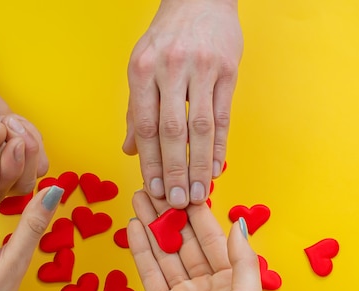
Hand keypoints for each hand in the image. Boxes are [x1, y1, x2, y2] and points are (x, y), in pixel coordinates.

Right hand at [0, 74, 48, 201]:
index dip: (4, 163)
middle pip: (21, 184)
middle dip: (20, 151)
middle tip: (5, 121)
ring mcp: (5, 174)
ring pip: (34, 173)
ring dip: (28, 143)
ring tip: (6, 119)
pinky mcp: (21, 161)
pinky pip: (41, 159)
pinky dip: (32, 136)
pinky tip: (12, 121)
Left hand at [123, 0, 242, 207]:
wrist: (199, 0)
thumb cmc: (166, 38)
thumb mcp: (142, 67)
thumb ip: (137, 110)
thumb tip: (131, 150)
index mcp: (142, 71)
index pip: (145, 127)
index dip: (149, 163)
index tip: (154, 190)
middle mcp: (169, 69)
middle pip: (172, 132)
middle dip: (174, 171)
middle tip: (178, 202)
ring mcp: (201, 69)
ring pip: (200, 127)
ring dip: (200, 165)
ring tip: (200, 193)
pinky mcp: (227, 71)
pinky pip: (223, 116)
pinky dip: (220, 145)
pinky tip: (217, 167)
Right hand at [127, 190, 263, 290]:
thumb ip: (242, 260)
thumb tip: (240, 223)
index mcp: (232, 280)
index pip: (214, 237)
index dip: (199, 212)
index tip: (185, 187)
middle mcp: (208, 283)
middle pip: (186, 240)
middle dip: (171, 213)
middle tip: (155, 185)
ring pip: (166, 251)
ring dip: (152, 224)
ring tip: (139, 197)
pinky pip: (150, 271)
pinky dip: (141, 248)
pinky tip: (134, 227)